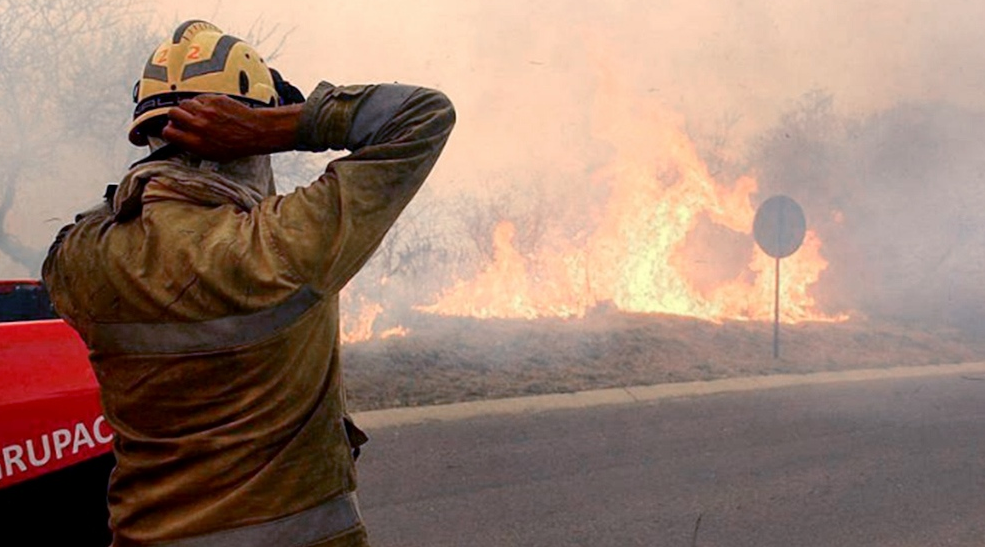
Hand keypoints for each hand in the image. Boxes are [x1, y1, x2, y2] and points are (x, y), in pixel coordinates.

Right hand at [163, 94, 301, 161]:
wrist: (256, 132)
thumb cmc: (236, 145)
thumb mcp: (211, 154)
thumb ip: (191, 144)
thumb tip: (174, 134)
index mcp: (196, 143)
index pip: (168, 132)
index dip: (169, 130)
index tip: (174, 129)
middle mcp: (199, 126)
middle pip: (172, 113)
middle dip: (176, 116)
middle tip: (185, 119)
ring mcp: (206, 111)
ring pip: (185, 103)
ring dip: (189, 108)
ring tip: (199, 114)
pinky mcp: (214, 100)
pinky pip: (199, 98)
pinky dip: (202, 102)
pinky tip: (211, 109)